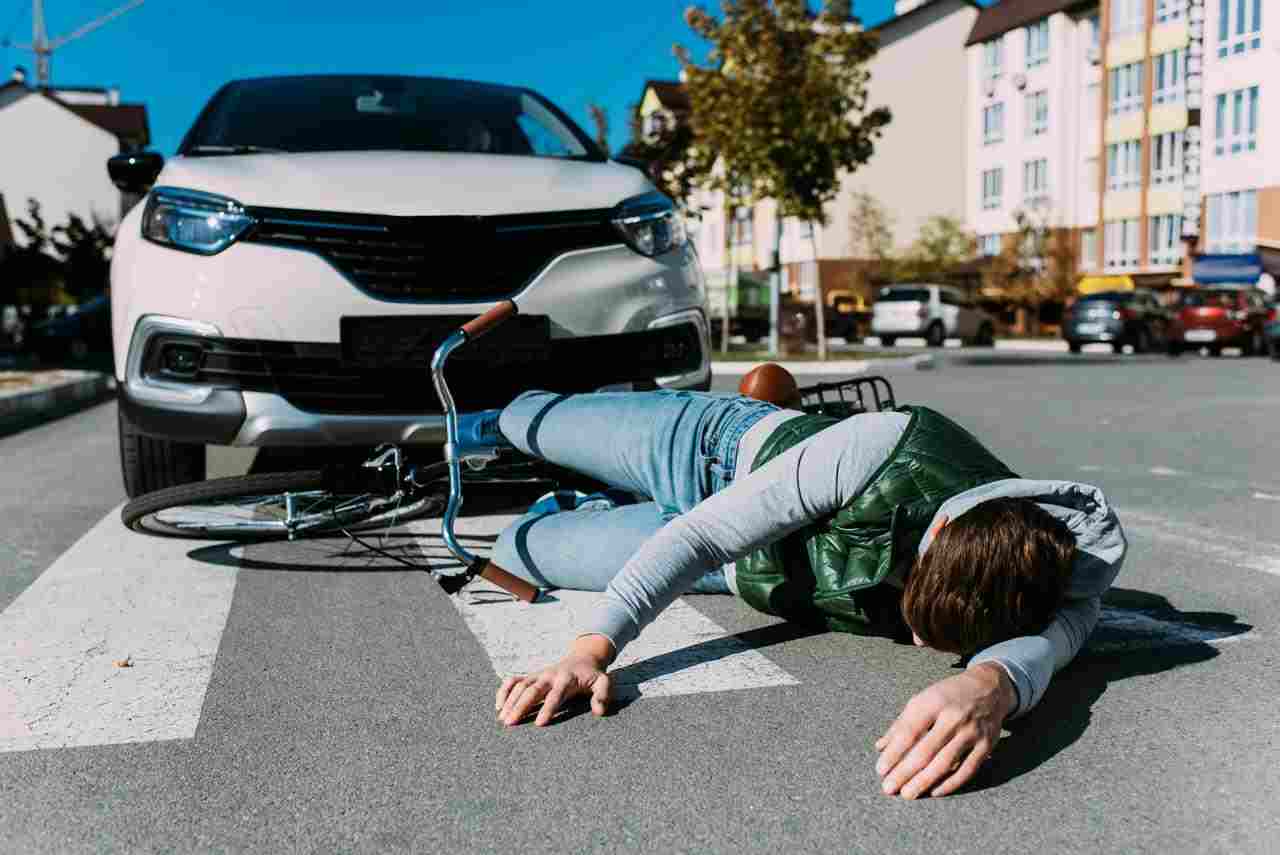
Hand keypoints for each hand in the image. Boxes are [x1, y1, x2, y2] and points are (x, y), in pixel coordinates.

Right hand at [495, 635, 613, 726]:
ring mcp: (538, 674)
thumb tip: (599, 711)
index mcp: (567, 678)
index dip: (547, 708)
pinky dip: (504, 690)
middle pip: (532, 689)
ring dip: (510, 701)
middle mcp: (549, 675)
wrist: (583, 659)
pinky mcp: (531, 675)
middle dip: (521, 706)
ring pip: (520, 685)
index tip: (539, 724)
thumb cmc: (593, 676)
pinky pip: (513, 680)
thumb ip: (603, 695)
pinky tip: (498, 706)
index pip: (556, 694)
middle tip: (510, 723)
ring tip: (502, 720)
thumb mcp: (603, 682)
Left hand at [874, 662, 1015, 798]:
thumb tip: (880, 747)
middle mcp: (953, 717)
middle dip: (905, 772)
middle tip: (889, 788)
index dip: (894, 753)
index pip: (909, 731)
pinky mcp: (987, 745)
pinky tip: (935, 791)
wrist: (989, 687)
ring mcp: (971, 732)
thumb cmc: (947, 696)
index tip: (880, 770)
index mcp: (933, 702)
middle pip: (925, 751)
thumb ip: (901, 723)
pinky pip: (968, 769)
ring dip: (924, 781)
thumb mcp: (922, 699)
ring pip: (945, 762)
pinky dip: (951, 783)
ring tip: (908, 793)